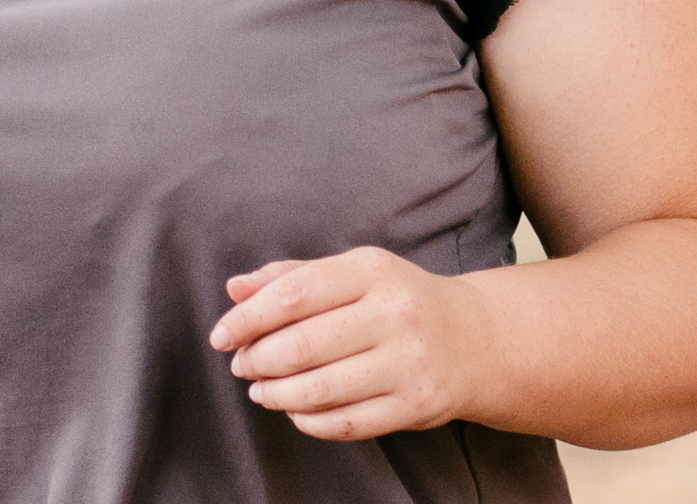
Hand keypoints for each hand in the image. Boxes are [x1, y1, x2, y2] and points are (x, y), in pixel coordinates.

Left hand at [208, 246, 498, 441]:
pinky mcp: (416, 405)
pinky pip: (344, 424)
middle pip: (300, 346)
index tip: (222, 336)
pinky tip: (296, 409)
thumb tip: (235, 288)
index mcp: (375, 271)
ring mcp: (409, 362)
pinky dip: (307, 421)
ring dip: (275, 394)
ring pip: (317, 390)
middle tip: (242, 365)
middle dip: (256, 360)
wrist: (474, 339)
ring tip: (262, 390)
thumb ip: (293, 277)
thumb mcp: (355, 273)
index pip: (294, 294)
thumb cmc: (399, 302)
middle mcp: (397, 314)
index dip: (248, 319)